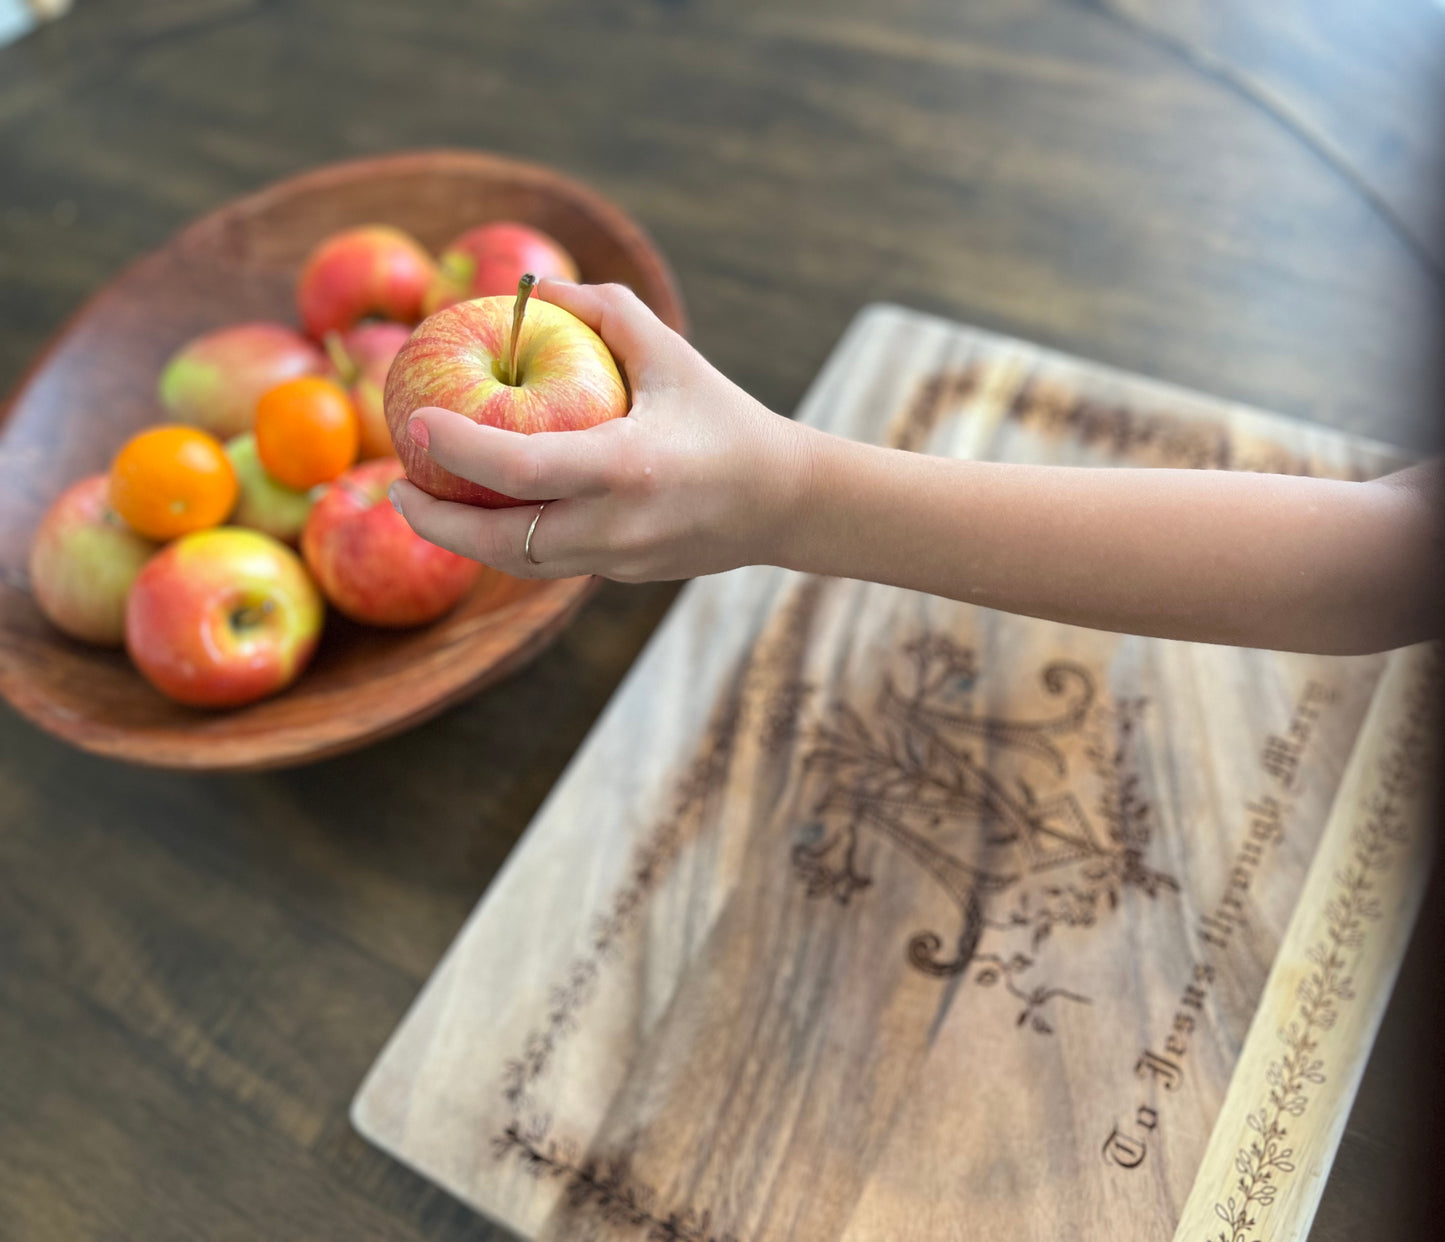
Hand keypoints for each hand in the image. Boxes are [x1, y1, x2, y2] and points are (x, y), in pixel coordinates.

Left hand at [387, 281, 810, 581]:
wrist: (783, 502)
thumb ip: (606, 311)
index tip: (414, 425)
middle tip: (396, 488)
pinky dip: (506, 542)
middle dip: (435, 522)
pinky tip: (482, 511)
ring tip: (425, 503)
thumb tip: (535, 290)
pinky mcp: (620, 576)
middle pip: (501, 543)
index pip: (523, 470)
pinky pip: (547, 564)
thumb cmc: (725, 418)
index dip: (459, 451)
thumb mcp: (672, 354)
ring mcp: (618, 560)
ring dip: (463, 539)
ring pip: (517, 564)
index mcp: (629, 467)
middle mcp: (618, 525)